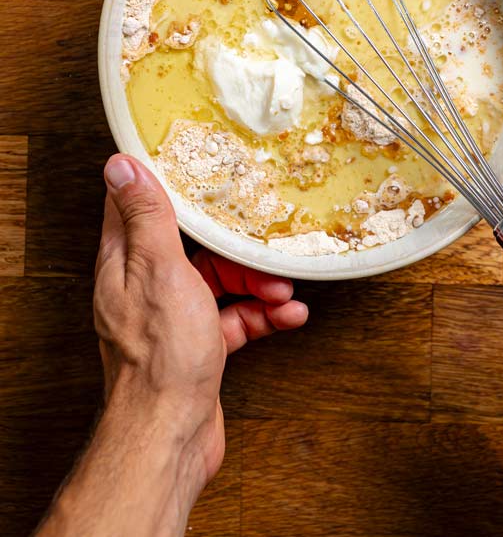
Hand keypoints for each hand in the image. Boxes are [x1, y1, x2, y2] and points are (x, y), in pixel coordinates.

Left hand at [96, 153, 307, 484]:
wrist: (171, 435)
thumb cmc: (159, 357)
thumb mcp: (158, 270)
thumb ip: (146, 217)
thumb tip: (121, 164)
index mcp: (127, 262)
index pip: (139, 206)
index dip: (167, 182)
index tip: (198, 163)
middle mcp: (146, 286)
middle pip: (194, 246)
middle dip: (234, 244)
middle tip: (263, 243)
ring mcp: (173, 317)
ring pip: (220, 282)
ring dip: (257, 283)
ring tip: (283, 290)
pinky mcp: (198, 345)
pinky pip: (236, 317)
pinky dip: (263, 314)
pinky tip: (288, 315)